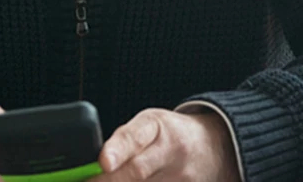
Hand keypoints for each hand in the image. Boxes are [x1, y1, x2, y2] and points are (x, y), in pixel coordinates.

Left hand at [98, 108, 238, 181]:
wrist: (211, 148)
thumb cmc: (170, 135)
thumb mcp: (148, 126)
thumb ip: (122, 142)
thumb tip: (91, 167)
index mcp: (157, 126)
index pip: (135, 136)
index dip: (118, 150)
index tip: (104, 163)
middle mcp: (172, 150)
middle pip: (136, 172)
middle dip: (108, 181)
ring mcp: (182, 176)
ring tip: (113, 180)